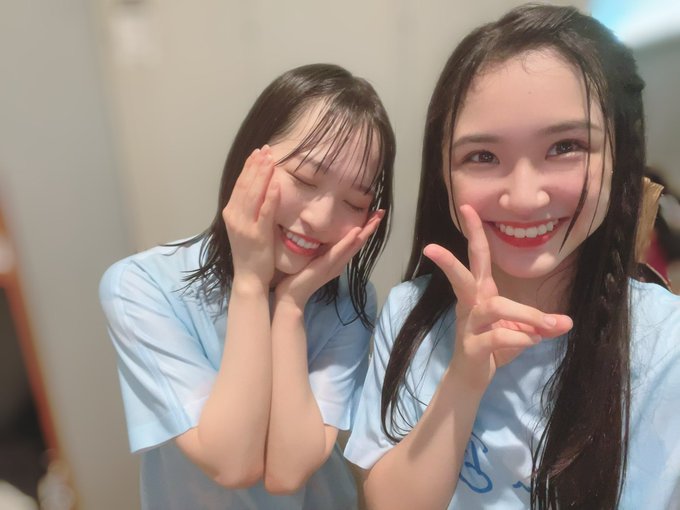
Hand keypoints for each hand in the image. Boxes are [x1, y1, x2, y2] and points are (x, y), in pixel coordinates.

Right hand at [222, 146, 278, 287]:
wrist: (249, 277)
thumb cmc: (250, 253)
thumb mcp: (246, 226)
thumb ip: (249, 208)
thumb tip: (258, 188)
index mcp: (231, 213)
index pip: (240, 184)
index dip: (249, 166)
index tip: (259, 152)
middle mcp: (234, 216)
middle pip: (246, 185)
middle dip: (256, 165)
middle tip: (266, 149)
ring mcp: (244, 225)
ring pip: (253, 194)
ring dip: (262, 175)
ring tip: (271, 159)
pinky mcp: (257, 235)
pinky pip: (265, 212)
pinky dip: (270, 196)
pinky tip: (277, 183)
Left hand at [275, 210, 384, 308]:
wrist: (292, 296)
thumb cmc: (298, 277)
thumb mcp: (312, 258)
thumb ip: (319, 248)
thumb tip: (321, 232)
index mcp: (337, 259)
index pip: (354, 241)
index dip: (365, 228)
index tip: (374, 215)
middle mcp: (340, 262)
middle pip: (359, 242)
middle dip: (370, 227)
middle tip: (381, 212)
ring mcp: (335, 265)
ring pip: (354, 245)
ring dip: (365, 231)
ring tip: (375, 219)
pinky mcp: (326, 266)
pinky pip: (339, 252)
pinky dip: (348, 241)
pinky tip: (356, 232)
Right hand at [423, 205, 571, 389]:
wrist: (472, 379)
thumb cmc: (494, 348)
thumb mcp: (522, 333)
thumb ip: (542, 325)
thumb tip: (567, 322)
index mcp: (481, 293)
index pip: (478, 257)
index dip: (474, 232)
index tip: (468, 208)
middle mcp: (471, 304)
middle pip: (463, 275)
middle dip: (450, 260)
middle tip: (431, 247)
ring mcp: (469, 325)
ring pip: (494, 308)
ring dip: (525, 315)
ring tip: (547, 328)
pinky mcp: (472, 346)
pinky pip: (497, 336)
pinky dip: (520, 339)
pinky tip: (532, 342)